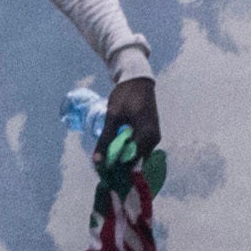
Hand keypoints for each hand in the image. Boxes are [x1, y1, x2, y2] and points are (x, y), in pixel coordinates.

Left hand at [106, 64, 165, 182]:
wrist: (138, 78)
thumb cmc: (125, 94)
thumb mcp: (113, 116)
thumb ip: (105, 139)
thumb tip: (97, 161)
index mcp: (146, 136)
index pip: (131, 162)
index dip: (116, 169)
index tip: (102, 172)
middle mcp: (154, 140)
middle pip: (135, 161)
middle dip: (119, 165)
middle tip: (102, 166)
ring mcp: (154, 137)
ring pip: (137, 155)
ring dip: (122, 158)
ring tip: (106, 159)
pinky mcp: (151, 133)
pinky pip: (139, 148)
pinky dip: (127, 150)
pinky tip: (114, 149)